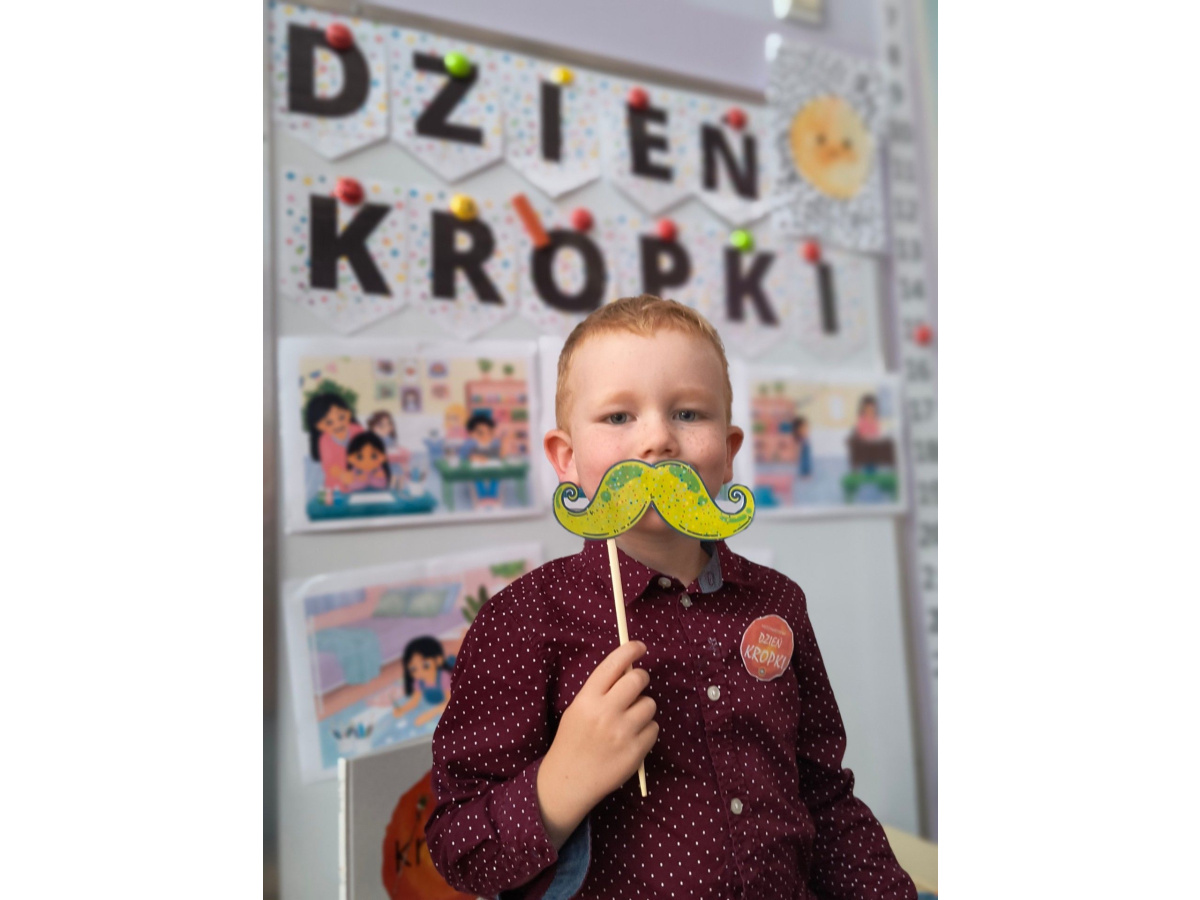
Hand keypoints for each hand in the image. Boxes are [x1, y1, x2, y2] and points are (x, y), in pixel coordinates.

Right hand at [536, 640, 656, 848]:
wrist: (568, 782)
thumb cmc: (573, 741)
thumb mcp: (577, 709)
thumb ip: (600, 690)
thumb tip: (627, 668)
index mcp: (587, 699)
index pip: (614, 664)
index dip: (630, 650)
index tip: (640, 647)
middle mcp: (605, 713)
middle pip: (638, 679)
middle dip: (640, 679)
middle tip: (636, 686)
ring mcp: (622, 733)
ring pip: (650, 704)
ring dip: (643, 708)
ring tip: (629, 720)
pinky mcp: (635, 752)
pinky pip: (654, 728)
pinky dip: (646, 731)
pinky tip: (631, 739)